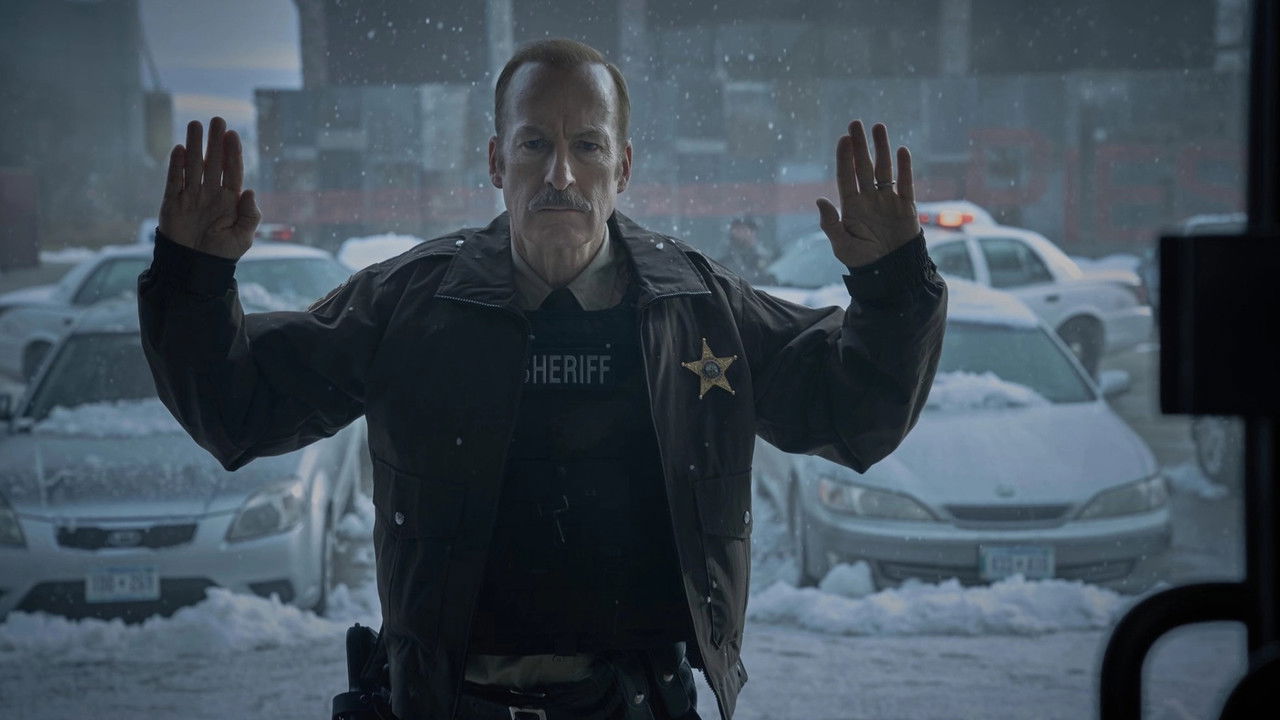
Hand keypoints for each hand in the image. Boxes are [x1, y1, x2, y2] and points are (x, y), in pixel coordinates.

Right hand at [158, 117, 259, 259]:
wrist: (195, 267)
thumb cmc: (222, 254)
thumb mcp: (243, 237)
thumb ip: (250, 215)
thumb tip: (249, 190)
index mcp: (230, 200)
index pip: (232, 171)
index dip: (233, 153)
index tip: (232, 134)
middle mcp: (211, 194)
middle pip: (214, 162)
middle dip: (215, 142)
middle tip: (217, 120)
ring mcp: (192, 196)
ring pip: (193, 166)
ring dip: (194, 146)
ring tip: (195, 125)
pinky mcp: (173, 202)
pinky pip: (174, 180)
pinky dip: (176, 166)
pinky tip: (178, 149)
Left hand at [816, 120, 920, 267]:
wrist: (892, 275)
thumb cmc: (863, 263)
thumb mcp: (842, 245)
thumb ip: (830, 223)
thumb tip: (819, 200)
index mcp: (851, 207)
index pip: (846, 176)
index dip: (844, 157)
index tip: (844, 138)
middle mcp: (869, 200)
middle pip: (864, 167)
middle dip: (860, 145)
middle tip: (856, 123)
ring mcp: (888, 201)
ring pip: (884, 169)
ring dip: (881, 149)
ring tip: (878, 127)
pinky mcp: (906, 207)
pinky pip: (905, 183)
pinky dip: (905, 167)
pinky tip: (902, 150)